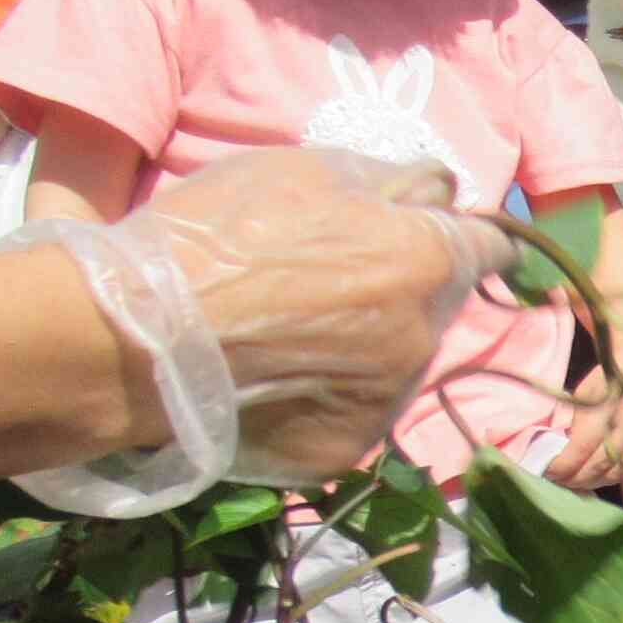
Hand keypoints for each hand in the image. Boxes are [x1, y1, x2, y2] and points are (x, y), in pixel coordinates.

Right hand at [119, 148, 506, 485]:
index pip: (491, 247)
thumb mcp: (303, 172)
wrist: (130, 336)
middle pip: (442, 305)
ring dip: (374, 343)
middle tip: (339, 279)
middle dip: (410, 287)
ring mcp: (385, 403)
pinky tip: (279, 374)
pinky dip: (331, 393)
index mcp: (423, 262)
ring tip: (298, 329)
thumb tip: (438, 192)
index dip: (464, 235)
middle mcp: (421, 339)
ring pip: (403, 362)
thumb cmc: (213, 237)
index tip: (441, 235)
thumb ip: (389, 181)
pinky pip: (355, 412)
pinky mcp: (342, 450)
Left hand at [539, 367, 622, 489]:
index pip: (584, 444)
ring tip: (567, 480)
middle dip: (573, 476)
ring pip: (613, 474)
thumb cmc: (610, 375)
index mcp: (615, 402)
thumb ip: (573, 420)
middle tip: (552, 478)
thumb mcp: (586, 390)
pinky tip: (587, 477)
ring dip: (588, 481)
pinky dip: (603, 478)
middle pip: (600, 465)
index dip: (563, 462)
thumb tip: (552, 449)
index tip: (545, 467)